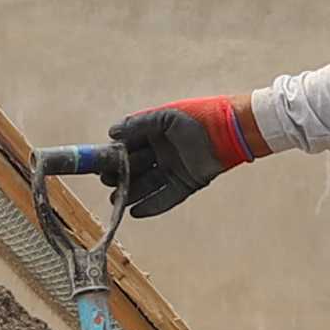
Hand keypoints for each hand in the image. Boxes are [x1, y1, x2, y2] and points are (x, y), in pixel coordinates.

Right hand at [109, 95, 263, 214]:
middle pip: (135, 168)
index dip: (114, 155)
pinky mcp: (186, 185)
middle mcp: (162, 153)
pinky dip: (151, 206)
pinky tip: (134, 212)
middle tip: (106, 180)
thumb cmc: (197, 117)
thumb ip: (138, 124)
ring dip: (130, 193)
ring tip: (115, 199)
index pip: (128, 147)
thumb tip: (111, 133)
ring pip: (147, 185)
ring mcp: (174, 170)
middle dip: (119, 175)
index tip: (100, 162)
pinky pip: (165, 199)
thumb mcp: (165, 117)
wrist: (229, 131)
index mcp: (155, 134)